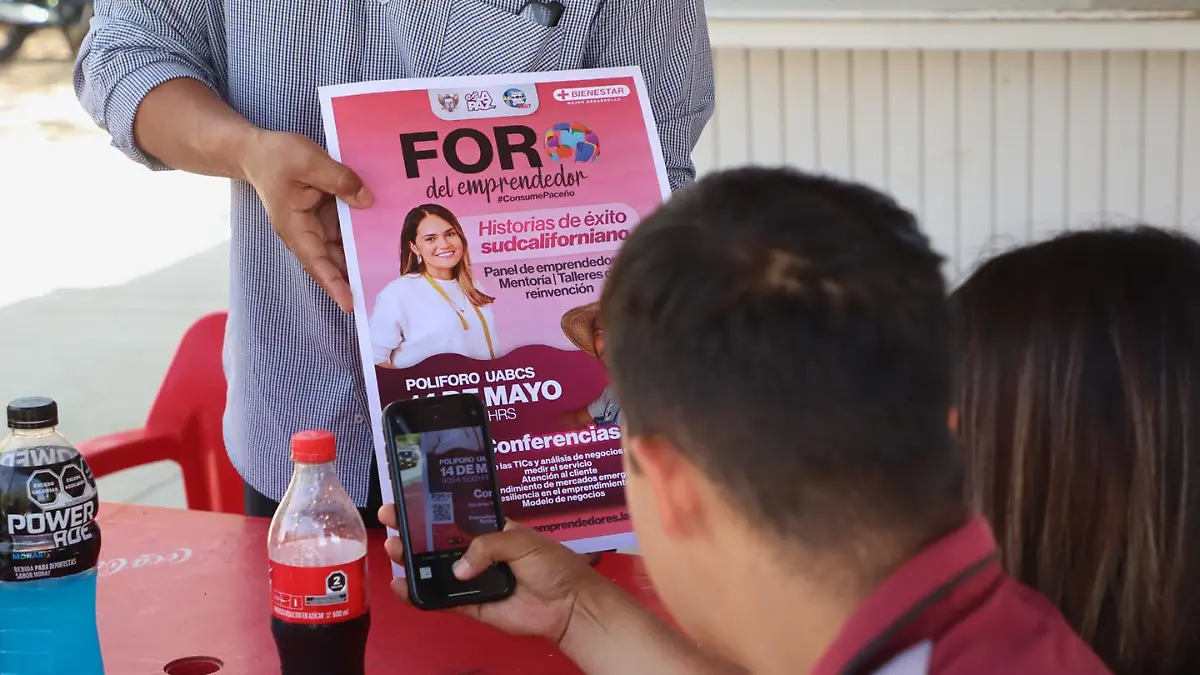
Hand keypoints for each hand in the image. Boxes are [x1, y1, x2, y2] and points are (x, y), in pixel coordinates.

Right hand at [239, 130, 373, 311]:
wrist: (258, 150)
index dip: (334, 284)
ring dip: (364, 254)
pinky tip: (385, 233)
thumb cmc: (276, 157)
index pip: (317, 262)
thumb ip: (340, 180)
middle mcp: (307, 233)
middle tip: (384, 289)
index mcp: (295, 228)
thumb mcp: (309, 161)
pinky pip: (347, 227)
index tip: (350, 304)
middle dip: (357, 275)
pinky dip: (363, 231)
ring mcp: (318, 224)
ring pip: (344, 246)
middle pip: (335, 260)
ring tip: (391, 268)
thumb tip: (367, 201)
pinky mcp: (326, 214)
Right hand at [379, 506, 608, 643]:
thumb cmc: (552, 565)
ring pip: (434, 569)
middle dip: (412, 530)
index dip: (431, 507)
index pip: (455, 516)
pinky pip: (441, 600)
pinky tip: (401, 586)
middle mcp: (478, 553)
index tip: (408, 497)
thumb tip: (458, 567)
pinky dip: (419, 595)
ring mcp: (472, 579)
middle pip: (437, 541)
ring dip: (411, 560)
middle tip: (389, 518)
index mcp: (491, 530)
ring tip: (392, 548)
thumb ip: (486, 545)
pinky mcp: (471, 605)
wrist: (568, 604)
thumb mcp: (521, 541)